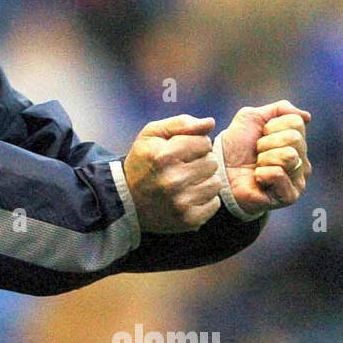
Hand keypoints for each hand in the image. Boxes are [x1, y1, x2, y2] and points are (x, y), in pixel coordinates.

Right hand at [123, 114, 221, 233]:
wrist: (127, 201)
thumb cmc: (142, 162)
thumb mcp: (152, 135)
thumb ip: (181, 123)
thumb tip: (210, 122)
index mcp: (163, 156)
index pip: (204, 142)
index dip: (195, 144)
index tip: (183, 152)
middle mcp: (172, 181)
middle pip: (212, 162)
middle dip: (200, 162)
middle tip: (184, 168)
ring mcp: (181, 203)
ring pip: (216, 183)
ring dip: (204, 181)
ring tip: (187, 182)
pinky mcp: (188, 219)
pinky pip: (214, 203)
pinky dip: (205, 199)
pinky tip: (189, 197)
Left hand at [220, 100, 312, 217]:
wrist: (219, 171)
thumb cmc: (236, 146)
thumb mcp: (252, 118)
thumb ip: (280, 110)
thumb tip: (307, 117)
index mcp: (297, 142)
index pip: (296, 122)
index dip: (271, 126)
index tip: (260, 136)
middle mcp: (302, 160)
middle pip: (294, 138)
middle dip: (267, 142)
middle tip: (257, 152)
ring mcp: (298, 180)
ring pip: (289, 156)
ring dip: (264, 158)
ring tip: (257, 166)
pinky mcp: (289, 196)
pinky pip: (279, 173)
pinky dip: (262, 173)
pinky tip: (258, 179)